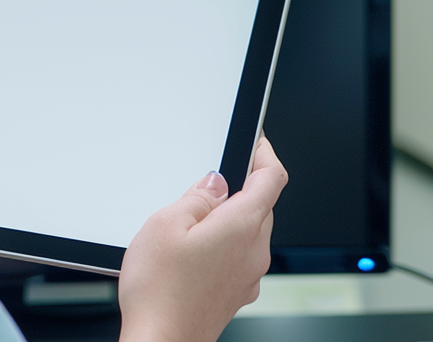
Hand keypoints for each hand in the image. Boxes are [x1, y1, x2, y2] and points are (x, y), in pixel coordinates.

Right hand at [116, 137, 287, 341]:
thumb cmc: (160, 291)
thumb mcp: (165, 224)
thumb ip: (196, 197)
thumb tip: (215, 182)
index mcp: (242, 226)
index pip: (272, 177)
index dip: (264, 152)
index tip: (253, 141)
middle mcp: (254, 252)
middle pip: (262, 204)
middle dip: (240, 187)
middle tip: (206, 181)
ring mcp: (248, 275)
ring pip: (250, 231)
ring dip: (229, 218)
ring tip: (189, 223)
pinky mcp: (236, 293)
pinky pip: (239, 255)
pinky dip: (223, 243)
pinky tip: (191, 252)